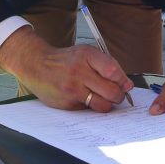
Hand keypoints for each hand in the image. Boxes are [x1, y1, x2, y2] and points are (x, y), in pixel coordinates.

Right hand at [0, 27, 133, 111]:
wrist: (37, 65)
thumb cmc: (66, 60)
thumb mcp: (85, 53)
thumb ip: (107, 65)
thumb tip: (127, 85)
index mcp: (86, 56)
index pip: (113, 71)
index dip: (123, 81)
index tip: (126, 85)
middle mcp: (79, 72)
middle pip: (111, 92)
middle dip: (119, 96)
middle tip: (117, 95)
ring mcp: (72, 89)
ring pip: (102, 105)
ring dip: (108, 104)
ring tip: (103, 98)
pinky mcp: (67, 103)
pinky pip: (88, 110)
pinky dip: (90, 106)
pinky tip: (84, 97)